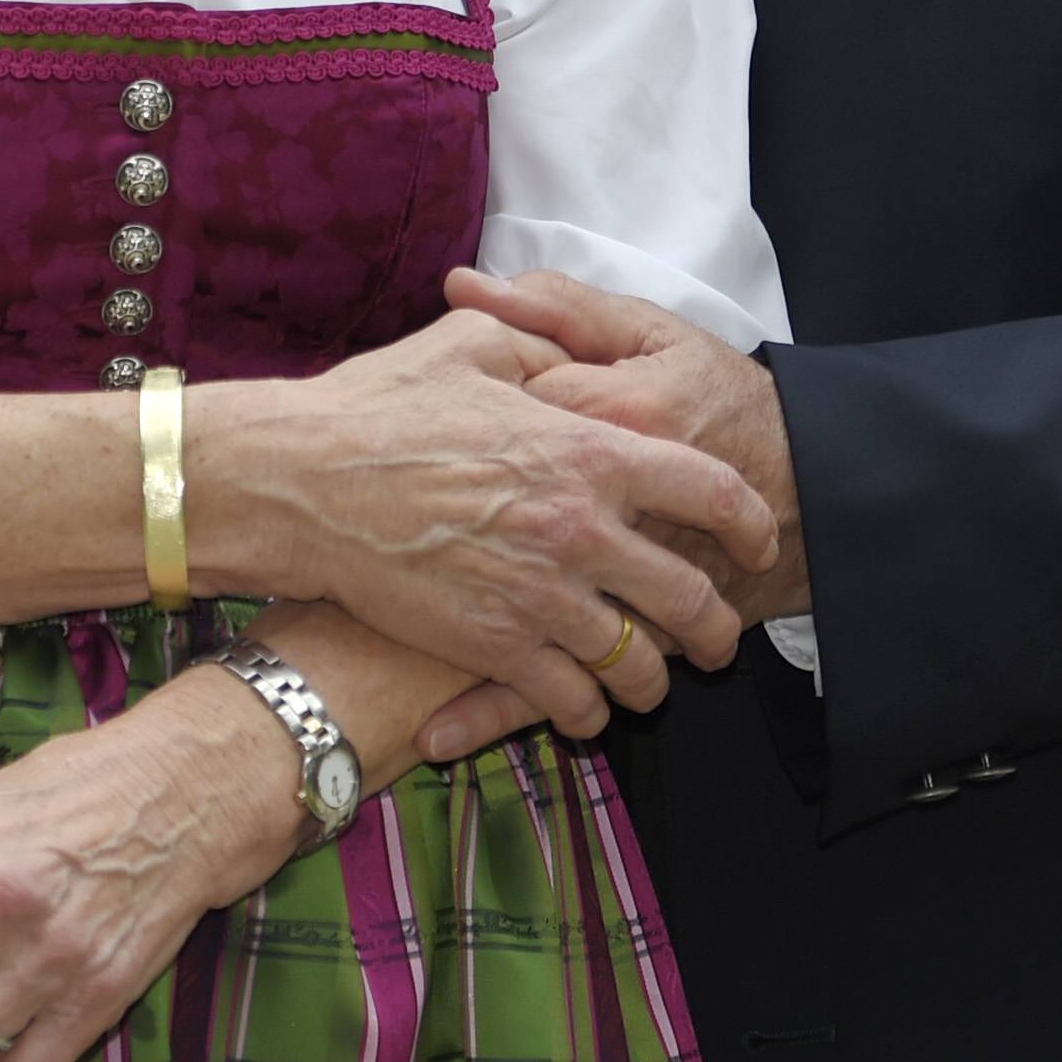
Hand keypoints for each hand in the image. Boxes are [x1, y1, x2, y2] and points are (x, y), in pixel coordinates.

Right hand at [201, 310, 773, 744]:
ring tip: (654, 683)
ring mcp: (540, 593)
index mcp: (588, 449)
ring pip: (637, 661)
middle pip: (689, 595)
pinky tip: (586, 707)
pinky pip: (571, 698)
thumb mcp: (471, 350)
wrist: (304, 482)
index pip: (709, 489)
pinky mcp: (495, 644)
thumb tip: (568, 355)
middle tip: (721, 640)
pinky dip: (588, 711)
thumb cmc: (380, 409)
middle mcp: (580, 527)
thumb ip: (540, 349)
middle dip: (717, 627)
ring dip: (655, 679)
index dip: (747, 521)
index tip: (757, 540)